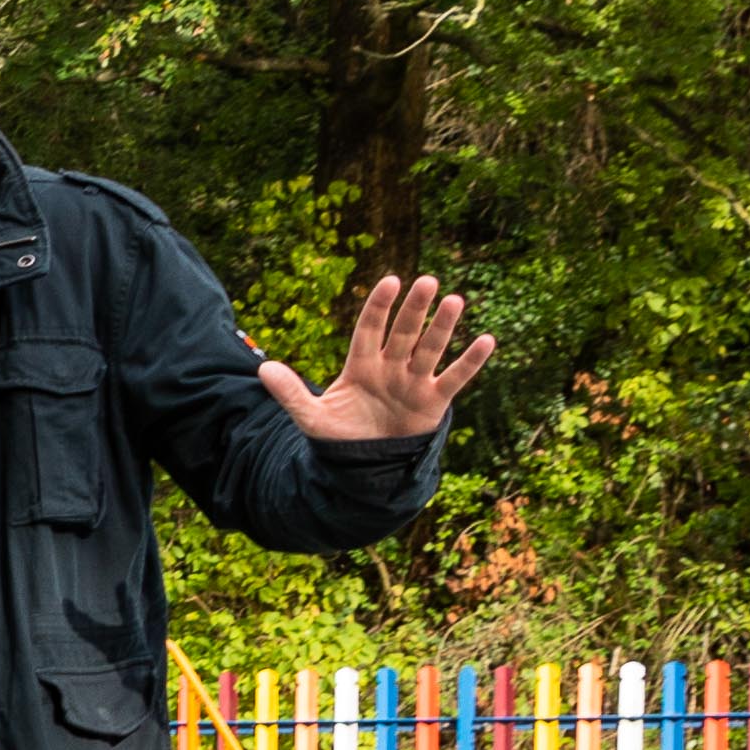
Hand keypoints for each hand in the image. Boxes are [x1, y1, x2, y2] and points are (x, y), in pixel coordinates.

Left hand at [265, 274, 492, 446]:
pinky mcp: (433, 402)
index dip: (379, 307)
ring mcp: (413, 382)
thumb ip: (290, 393)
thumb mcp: (312, 418)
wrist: (364, 468)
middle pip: (404, 332)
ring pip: (430, 348)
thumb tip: (263, 370)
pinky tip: (487, 340)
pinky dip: (470, 361)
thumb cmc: (341, 437)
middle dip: (414, 308)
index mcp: (361, 365)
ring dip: (443, 326)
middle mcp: (390, 367)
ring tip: (455, 300)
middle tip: (427, 281)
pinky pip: (454, 378)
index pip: (369, 329)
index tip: (391, 281)